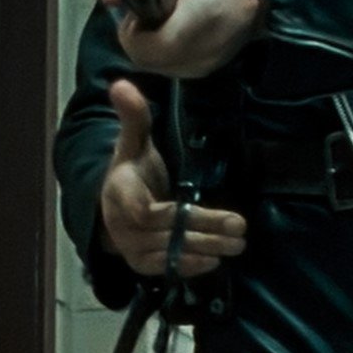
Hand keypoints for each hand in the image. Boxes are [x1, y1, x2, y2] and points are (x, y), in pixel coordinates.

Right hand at [96, 77, 247, 278]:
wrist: (112, 206)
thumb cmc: (131, 171)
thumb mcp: (132, 142)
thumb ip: (133, 116)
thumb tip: (121, 83)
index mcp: (119, 192)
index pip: (141, 209)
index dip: (166, 214)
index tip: (191, 210)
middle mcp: (122, 225)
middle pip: (166, 231)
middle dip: (204, 229)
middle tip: (240, 227)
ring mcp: (131, 248)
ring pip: (169, 252)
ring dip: (205, 249)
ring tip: (238, 244)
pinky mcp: (142, 264)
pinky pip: (167, 268)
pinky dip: (191, 266)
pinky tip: (216, 261)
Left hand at [102, 0, 266, 79]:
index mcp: (189, 25)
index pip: (140, 47)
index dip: (131, 30)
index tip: (140, 12)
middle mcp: (195, 54)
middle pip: (143, 60)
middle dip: (137, 39)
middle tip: (149, 16)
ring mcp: (202, 67)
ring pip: (156, 68)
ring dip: (150, 47)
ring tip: (164, 22)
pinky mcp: (208, 71)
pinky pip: (173, 68)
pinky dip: (166, 53)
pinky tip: (177, 32)